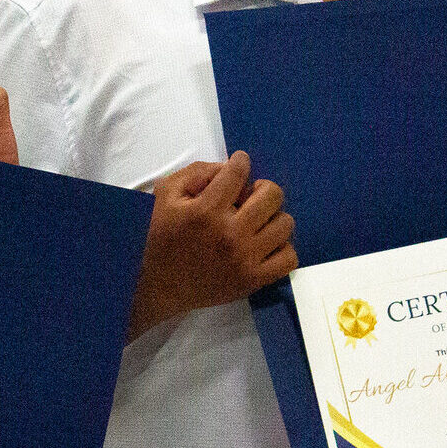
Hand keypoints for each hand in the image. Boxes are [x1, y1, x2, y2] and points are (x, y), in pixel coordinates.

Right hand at [127, 151, 296, 339]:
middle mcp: (230, 233)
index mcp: (205, 211)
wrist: (158, 286)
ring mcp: (245, 259)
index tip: (239, 164)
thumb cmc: (161, 237)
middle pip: (272, 195)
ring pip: (285, 224)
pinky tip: (265, 244)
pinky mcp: (253, 280)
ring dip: (273, 216)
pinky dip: (282, 247)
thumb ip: (195, 173)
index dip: (240, 161)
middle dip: (262, 187)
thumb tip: (227, 168)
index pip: (238, 172)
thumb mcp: (165, 196)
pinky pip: (288, 258)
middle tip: (250, 194)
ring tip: (258, 220)